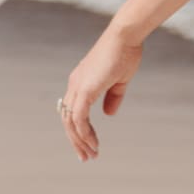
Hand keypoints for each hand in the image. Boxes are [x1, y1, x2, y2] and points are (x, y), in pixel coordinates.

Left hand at [59, 26, 142, 161]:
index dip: (79, 130)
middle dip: (76, 140)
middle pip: (68, 120)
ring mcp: (77, 87)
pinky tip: (93, 143)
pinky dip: (84, 133)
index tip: (88, 145)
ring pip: (71, 122)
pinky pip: (79, 118)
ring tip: (91, 154)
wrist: (126, 37)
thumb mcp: (119, 80)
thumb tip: (108, 114)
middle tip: (85, 157)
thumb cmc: (125, 53)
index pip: (73, 111)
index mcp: (81, 82)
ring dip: (80, 141)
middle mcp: (75, 85)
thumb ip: (113, 97)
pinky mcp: (85, 89)